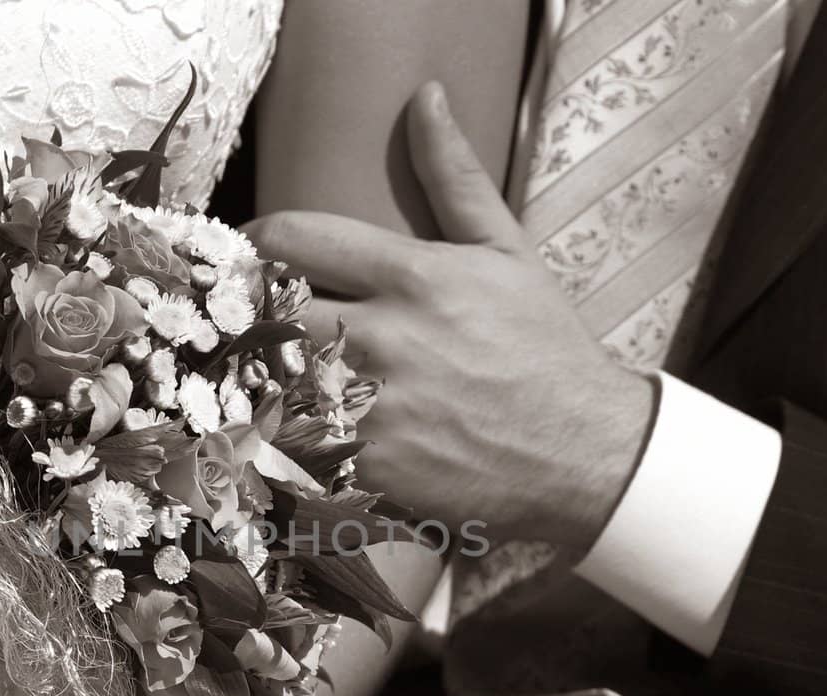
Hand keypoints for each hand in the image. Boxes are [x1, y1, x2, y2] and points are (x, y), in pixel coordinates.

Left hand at [244, 82, 655, 550]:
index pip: (293, 239)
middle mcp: (386, 338)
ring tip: (257, 369)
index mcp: (414, 276)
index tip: (251, 249)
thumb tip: (425, 98)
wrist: (583, 450)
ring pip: (271, 379)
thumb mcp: (507, 251)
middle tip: (243, 313)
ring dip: (257, 372)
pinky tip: (288, 426)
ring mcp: (373, 407)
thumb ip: (455, 177)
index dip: (255, 240)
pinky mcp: (369, 465)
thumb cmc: (543, 346)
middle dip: (246, 309)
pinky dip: (283, 433)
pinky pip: (295, 441)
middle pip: (267, 310)